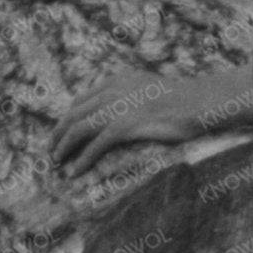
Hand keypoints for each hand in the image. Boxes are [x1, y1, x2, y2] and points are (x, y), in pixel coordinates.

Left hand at [51, 66, 252, 176]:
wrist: (203, 101)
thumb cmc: (185, 100)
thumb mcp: (151, 89)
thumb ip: (132, 95)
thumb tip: (121, 112)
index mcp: (118, 79)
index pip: (82, 99)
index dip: (67, 117)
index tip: (60, 132)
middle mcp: (114, 90)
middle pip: (74, 113)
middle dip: (58, 133)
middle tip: (50, 151)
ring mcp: (119, 107)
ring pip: (79, 128)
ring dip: (63, 147)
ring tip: (56, 162)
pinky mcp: (126, 125)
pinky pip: (96, 145)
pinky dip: (82, 160)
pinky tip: (75, 172)